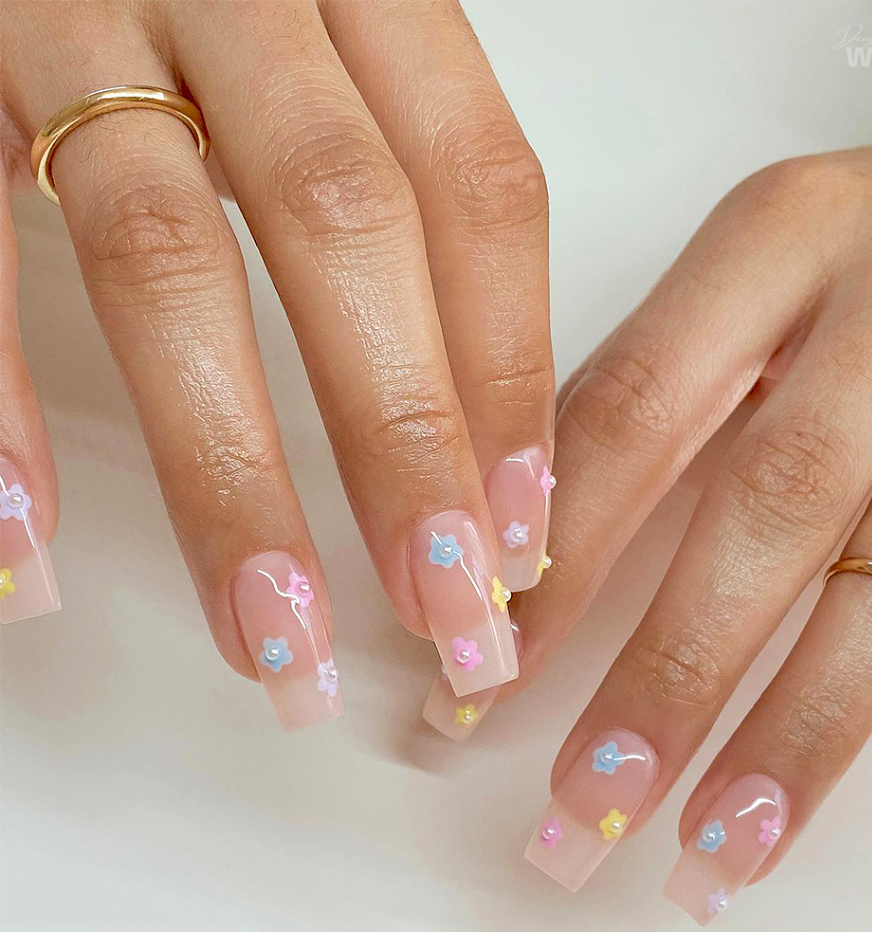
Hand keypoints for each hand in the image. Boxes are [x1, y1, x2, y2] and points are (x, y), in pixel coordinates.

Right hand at [0, 1, 553, 727]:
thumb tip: (471, 425)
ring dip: (226, 469)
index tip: (522, 534)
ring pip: (165, 254)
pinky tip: (31, 543)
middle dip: (400, 439)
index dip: (510, 370)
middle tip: (439, 608)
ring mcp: (68, 16)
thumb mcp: (323, 66)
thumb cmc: (212, 10)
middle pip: (346, 222)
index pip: (476, 186)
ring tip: (273, 630)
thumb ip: (387, 192)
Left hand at [448, 69, 871, 910]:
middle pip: (772, 502)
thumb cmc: (858, 244)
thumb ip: (646, 392)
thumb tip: (526, 558)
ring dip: (811, 724)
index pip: (634, 411)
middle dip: (675, 670)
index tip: (484, 683)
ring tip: (729, 844)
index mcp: (776, 238)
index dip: (553, 558)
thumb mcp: (743, 270)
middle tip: (595, 802)